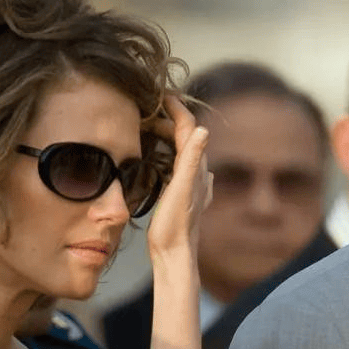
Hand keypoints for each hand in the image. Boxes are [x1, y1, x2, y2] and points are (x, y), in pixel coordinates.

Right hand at [146, 94, 211, 262]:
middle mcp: (198, 173)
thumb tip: (203, 130)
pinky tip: (162, 159)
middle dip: (169, 119)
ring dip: (168, 135)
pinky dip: (169, 154)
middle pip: (186, 136)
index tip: (160, 93)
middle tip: (145, 110)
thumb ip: (190, 161)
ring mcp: (193, 184)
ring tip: (149, 127)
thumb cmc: (174, 227)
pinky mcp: (184, 195)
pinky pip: (179, 166)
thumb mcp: (180, 191)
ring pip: (183, 150)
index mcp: (196, 167)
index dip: (176, 107)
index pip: (189, 126)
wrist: (175, 256)